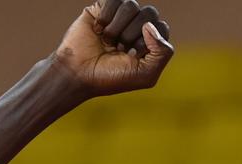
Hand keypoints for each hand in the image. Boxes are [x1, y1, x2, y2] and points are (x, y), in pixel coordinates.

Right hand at [52, 1, 173, 96]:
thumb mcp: (146, 75)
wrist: (78, 73)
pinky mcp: (103, 8)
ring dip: (117, 28)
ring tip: (107, 42)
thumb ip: (163, 53)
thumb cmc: (111, 77)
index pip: (162, 27)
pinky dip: (105, 17)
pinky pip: (114, 0)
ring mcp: (120, 16)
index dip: (148, 42)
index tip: (133, 56)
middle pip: (149, 13)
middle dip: (132, 34)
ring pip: (131, 4)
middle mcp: (137, 26)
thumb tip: (150, 25)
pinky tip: (97, 31)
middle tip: (119, 49)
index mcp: (151, 41)